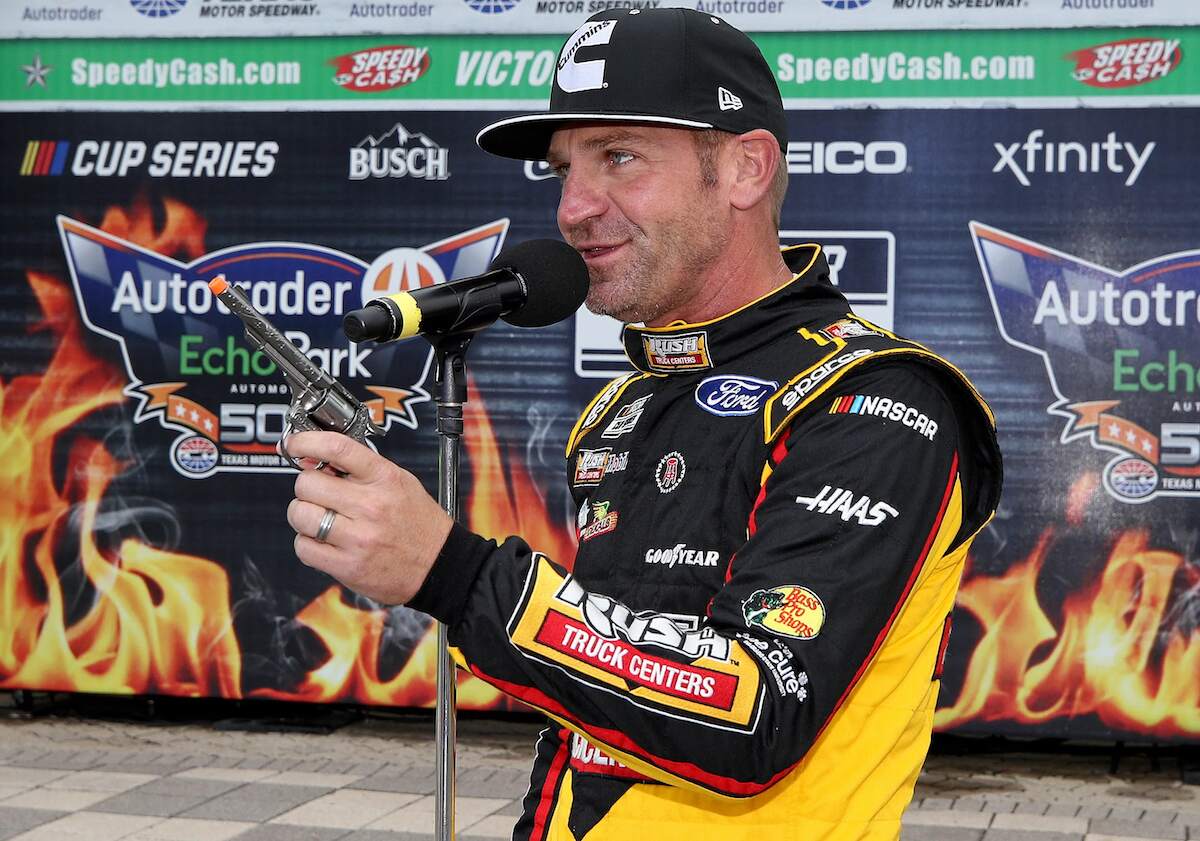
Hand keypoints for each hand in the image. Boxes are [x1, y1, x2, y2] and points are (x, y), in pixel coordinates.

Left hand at [283, 430, 452, 604]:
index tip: (293, 445)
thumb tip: (318, 459)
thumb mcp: (400, 482)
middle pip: (308, 483)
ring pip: (300, 515)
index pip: (337, 448)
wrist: (440, 565)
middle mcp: (371, 506)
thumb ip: (362, 469)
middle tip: (319, 495)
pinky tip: (324, 542)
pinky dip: (307, 544)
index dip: (306, 442)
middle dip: (307, 488)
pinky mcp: (347, 565)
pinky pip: (304, 548)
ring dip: (303, 516)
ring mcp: (358, 537)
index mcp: (384, 478)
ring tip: (320, 519)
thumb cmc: (419, 524)